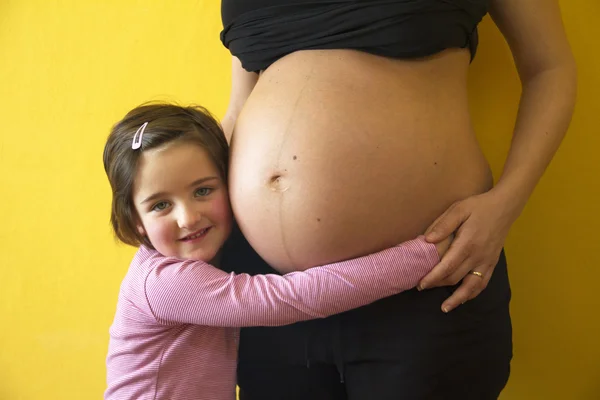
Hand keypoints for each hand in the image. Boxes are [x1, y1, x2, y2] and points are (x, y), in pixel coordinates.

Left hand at [418, 189, 517, 312]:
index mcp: (467, 243)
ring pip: (471, 286)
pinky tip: (464, 298)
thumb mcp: (459, 209)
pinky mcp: (492, 263)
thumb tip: (427, 240)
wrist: (504, 207)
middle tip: (421, 288)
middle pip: (455, 278)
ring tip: (445, 308)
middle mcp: (478, 256)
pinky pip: (483, 283)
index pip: (447, 267)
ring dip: (458, 298)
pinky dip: (473, 293)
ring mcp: (487, 262)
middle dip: (437, 285)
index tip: (420, 284)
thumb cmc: (478, 206)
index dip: (432, 278)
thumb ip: (443, 225)